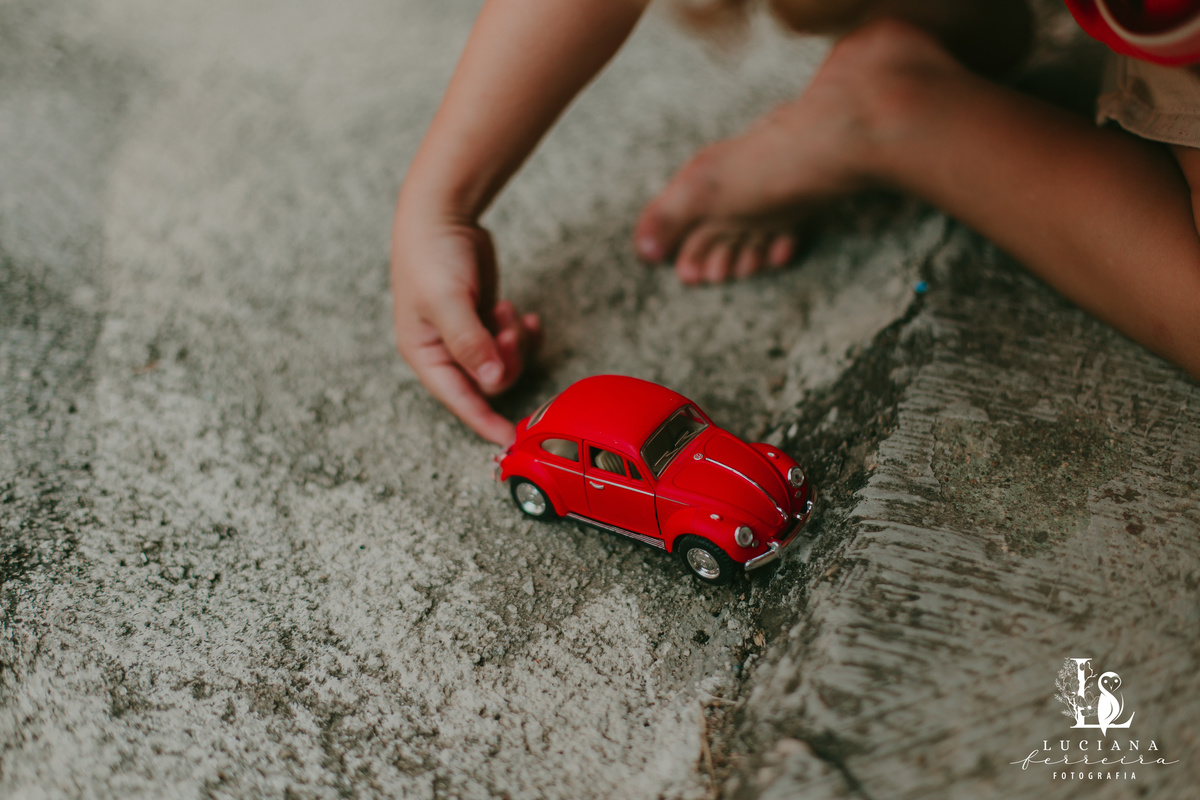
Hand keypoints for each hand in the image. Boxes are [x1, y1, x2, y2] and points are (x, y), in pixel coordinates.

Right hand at [391, 215, 540, 444]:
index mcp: (425, 354)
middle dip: (506, 360)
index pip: (458, 400)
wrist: (441, 215)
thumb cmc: (431, 257)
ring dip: (515, 344)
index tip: (510, 439)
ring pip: (504, 363)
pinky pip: (512, 344)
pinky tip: (524, 316)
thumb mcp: (447, 301)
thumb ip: (470, 342)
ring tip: (509, 313)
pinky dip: (523, 333)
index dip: (484, 421)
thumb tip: (490, 380)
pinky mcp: (485, 321)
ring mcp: (467, 336)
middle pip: (488, 382)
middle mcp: (445, 351)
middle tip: (508, 330)